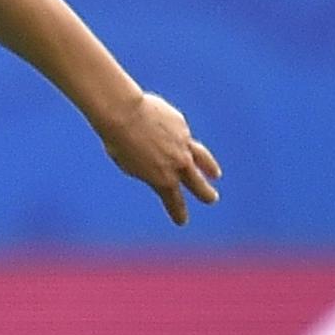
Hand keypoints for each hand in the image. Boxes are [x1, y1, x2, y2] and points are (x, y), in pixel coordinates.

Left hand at [105, 93, 223, 226]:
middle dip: (204, 193)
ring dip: (209, 167)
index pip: (174, 200)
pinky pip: (180, 134)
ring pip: (201, 158)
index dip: (178, 211)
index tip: (182, 221)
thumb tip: (157, 163)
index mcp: (162, 179)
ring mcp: (183, 143)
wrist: (125, 114)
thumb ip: (146, 169)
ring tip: (215, 174)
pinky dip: (177, 137)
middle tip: (211, 199)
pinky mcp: (181, 125)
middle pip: (197, 183)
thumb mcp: (129, 164)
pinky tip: (171, 133)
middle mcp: (178, 163)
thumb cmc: (119, 141)